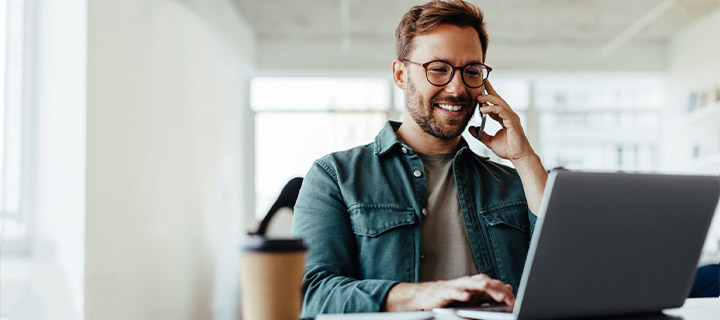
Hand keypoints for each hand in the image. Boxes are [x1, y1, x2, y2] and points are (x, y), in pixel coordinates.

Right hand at [384, 274, 514, 311]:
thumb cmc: (450, 296)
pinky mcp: (444, 292)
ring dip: (478, 285)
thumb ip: (489, 293)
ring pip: (469, 283)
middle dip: (495, 289)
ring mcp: (455, 286)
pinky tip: (466, 297)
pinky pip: (452, 292)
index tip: (514, 301)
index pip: (493, 285)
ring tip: (487, 288)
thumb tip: (507, 288)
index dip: (504, 292)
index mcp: (475, 284)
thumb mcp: (473, 296)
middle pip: (483, 282)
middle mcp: (467, 283)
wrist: (426, 296)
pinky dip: (459, 294)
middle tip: (506, 297)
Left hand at [468, 80, 534, 162]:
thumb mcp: (489, 141)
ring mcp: (512, 118)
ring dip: (488, 99)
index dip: (489, 94)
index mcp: (504, 118)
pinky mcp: (513, 122)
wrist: (518, 157)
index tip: (481, 86)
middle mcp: (509, 115)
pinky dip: (492, 109)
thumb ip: (480, 134)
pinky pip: (502, 111)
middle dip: (489, 92)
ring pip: (500, 103)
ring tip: (478, 99)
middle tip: (478, 89)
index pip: (496, 103)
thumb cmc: (508, 149)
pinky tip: (483, 110)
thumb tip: (471, 128)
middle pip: (498, 99)